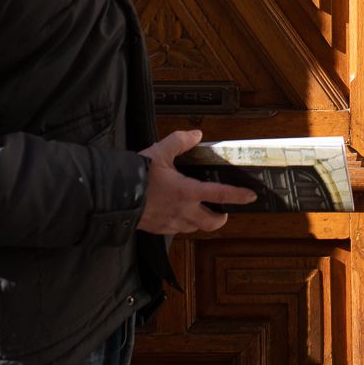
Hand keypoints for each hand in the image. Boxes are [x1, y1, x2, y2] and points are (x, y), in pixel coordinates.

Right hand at [136, 129, 256, 234]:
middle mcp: (183, 211)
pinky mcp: (158, 229)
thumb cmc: (137, 176)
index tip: (251, 196)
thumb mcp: (159, 152)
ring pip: (194, 228)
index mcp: (187, 192)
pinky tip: (176, 213)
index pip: (221, 194)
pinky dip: (182, 223)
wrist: (112, 196)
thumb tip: (196, 135)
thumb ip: (180, 141)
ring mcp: (171, 223)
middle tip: (222, 211)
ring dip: (200, 221)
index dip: (238, 196)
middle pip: (212, 223)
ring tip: (199, 210)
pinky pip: (176, 230)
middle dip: (221, 218)